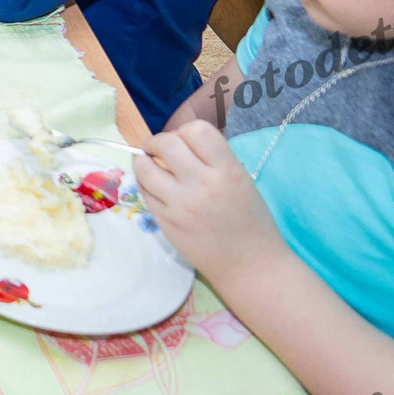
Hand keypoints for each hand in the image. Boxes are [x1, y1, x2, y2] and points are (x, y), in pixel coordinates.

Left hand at [136, 119, 288, 286]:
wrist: (249, 264)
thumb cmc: (250, 220)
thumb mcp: (241, 180)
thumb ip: (212, 159)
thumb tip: (178, 142)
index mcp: (228, 171)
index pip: (197, 130)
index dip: (185, 131)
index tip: (182, 140)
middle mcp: (202, 185)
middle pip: (166, 143)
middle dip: (157, 141)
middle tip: (157, 148)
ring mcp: (180, 204)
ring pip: (145, 167)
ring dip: (143, 160)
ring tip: (150, 163)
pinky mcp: (165, 222)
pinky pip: (144, 191)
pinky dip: (145, 183)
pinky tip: (154, 185)